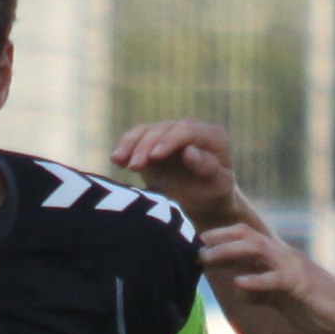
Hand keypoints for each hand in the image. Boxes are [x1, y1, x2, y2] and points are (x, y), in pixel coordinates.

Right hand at [111, 119, 244, 224]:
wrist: (203, 204)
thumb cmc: (213, 196)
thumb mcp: (218, 187)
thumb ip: (207, 168)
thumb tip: (189, 151)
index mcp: (213, 136)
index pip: (188, 131)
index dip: (170, 141)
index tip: (155, 156)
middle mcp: (191, 128)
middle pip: (163, 129)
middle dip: (146, 146)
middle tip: (135, 167)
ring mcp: (170, 134)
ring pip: (146, 131)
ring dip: (130, 145)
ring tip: (118, 161)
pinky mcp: (153, 142)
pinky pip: (136, 139)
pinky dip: (125, 148)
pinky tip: (116, 160)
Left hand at [199, 224, 334, 333]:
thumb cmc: (323, 311)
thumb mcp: (286, 301)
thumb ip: (264, 293)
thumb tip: (242, 291)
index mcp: (281, 261)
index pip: (247, 238)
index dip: (221, 238)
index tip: (197, 243)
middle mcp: (286, 259)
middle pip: (247, 236)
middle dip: (218, 239)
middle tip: (194, 247)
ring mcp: (295, 270)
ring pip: (257, 250)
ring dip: (228, 252)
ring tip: (205, 258)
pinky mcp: (304, 288)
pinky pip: (277, 281)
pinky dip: (256, 282)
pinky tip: (239, 285)